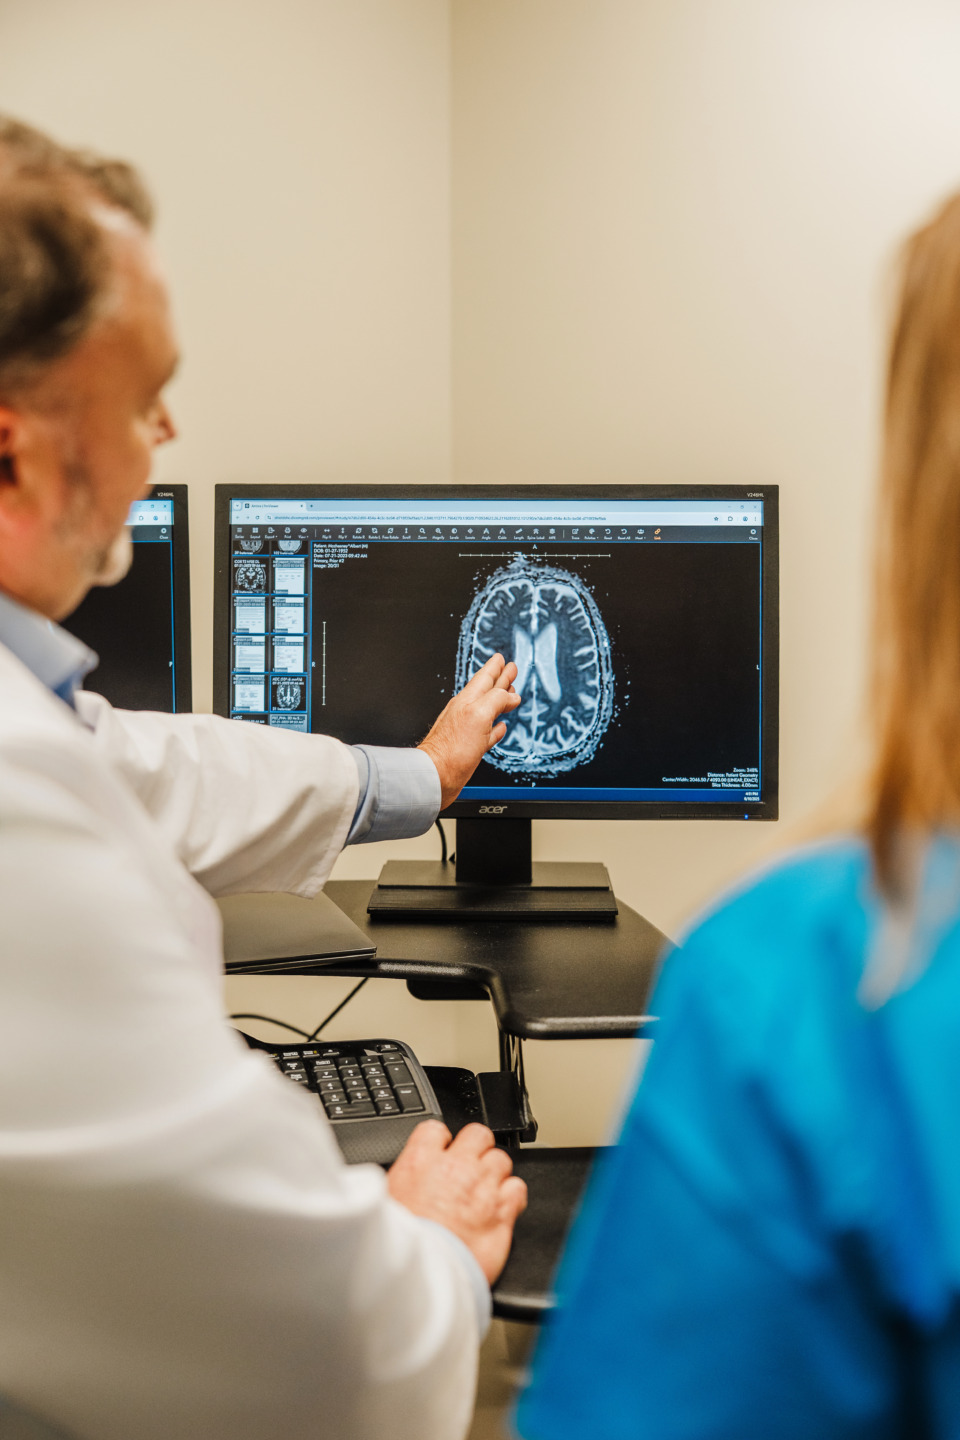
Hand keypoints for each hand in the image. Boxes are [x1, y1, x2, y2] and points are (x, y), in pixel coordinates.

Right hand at [387, 1121, 527, 1284]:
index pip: (435, 1129)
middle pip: (478, 1135)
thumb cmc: (398, 1248)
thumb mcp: (386, 1204)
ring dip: (495, 1172)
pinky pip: (518, 1189)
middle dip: (476, 1147)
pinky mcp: (502, 1212)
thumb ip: (401, 1184)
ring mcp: (482, 1187)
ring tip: (486, 1190)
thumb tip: (402, 1183)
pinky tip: (503, 1206)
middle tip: (470, 1166)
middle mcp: (455, 1168)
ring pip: (501, 1159)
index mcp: (420, 1161)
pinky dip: (513, 1196)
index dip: (441, 1141)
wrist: (419, 1278)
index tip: (442, 1151)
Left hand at [418, 654, 520, 807]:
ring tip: (510, 694)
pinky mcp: (469, 747)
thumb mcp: (478, 715)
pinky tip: (500, 727)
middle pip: (487, 691)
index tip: (502, 659)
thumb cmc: (451, 749)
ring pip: (488, 710)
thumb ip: (496, 700)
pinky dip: (495, 728)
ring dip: (500, 701)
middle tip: (510, 670)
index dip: (495, 668)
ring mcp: (467, 729)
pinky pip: (486, 733)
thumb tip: (511, 696)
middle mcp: (466, 712)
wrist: (435, 775)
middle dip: (500, 679)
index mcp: (468, 700)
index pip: (484, 678)